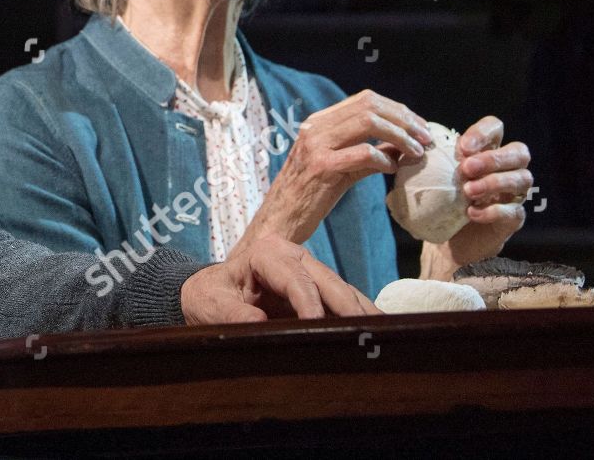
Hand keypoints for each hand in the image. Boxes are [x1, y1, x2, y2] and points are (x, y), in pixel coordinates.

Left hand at [181, 231, 377, 322]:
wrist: (209, 296)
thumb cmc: (209, 298)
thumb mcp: (211, 306)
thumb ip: (231, 315)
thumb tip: (258, 323)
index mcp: (267, 253)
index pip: (296, 279)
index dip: (310, 303)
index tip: (319, 326)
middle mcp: (294, 257)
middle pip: (329, 282)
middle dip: (350, 309)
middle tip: (369, 335)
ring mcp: (311, 272)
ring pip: (344, 292)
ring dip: (363, 315)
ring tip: (384, 339)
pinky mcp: (320, 291)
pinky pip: (345, 303)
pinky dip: (362, 318)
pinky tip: (380, 336)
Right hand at [240, 90, 433, 246]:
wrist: (278, 221)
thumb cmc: (310, 196)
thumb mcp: (339, 167)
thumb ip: (367, 153)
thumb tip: (402, 146)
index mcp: (319, 122)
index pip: (365, 99)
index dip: (398, 109)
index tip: (419, 127)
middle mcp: (316, 127)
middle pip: (369, 105)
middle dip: (404, 119)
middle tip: (426, 138)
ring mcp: (316, 145)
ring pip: (368, 122)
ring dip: (400, 136)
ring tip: (416, 153)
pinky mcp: (321, 167)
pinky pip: (362, 154)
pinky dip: (384, 158)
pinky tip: (392, 169)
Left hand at [420, 115, 531, 277]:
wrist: (449, 238)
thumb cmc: (440, 200)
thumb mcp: (428, 176)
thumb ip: (417, 159)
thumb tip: (396, 146)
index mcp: (487, 151)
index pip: (495, 127)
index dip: (483, 133)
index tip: (462, 147)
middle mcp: (507, 169)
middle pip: (519, 152)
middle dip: (493, 158)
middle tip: (466, 168)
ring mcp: (514, 193)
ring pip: (523, 178)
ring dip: (494, 182)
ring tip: (468, 190)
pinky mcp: (514, 218)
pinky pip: (514, 210)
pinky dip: (493, 210)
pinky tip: (471, 213)